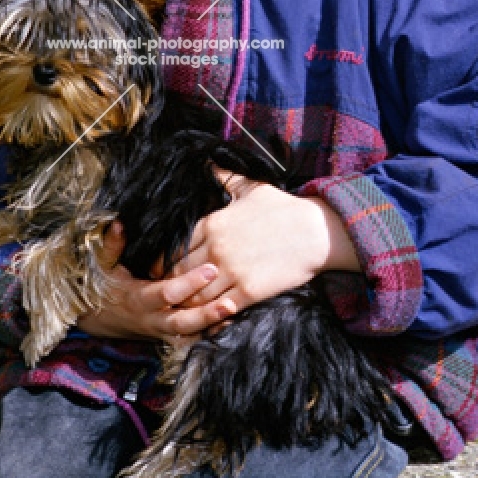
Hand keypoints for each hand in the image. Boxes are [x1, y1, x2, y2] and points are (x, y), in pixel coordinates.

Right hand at [75, 222, 237, 341]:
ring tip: (234, 315)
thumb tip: (120, 223)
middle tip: (230, 304)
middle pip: (181, 323)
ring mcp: (161, 331)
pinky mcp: (169, 336)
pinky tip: (230, 324)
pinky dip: (210, 334)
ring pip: (189, 335)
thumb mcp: (102, 264)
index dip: (188, 284)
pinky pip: (191, 340)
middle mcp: (151, 319)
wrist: (100, 317)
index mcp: (137, 299)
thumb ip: (112, 245)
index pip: (165, 294)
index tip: (210, 269)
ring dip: (212, 327)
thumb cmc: (105, 284)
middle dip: (206, 314)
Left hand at [170, 168, 360, 315]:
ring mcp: (232, 271)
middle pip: (179, 273)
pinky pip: (218, 308)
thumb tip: (207, 162)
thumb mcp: (249, 186)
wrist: (315, 232)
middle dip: (172, 283)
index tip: (162, 269)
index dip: (164, 261)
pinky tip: (207, 314)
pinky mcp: (248, 291)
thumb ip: (223, 177)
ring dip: (188, 301)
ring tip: (185, 307)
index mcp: (212, 224)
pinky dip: (209, 313)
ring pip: (195, 293)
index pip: (174, 247)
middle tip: (170, 293)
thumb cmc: (283, 208)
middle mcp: (217, 248)